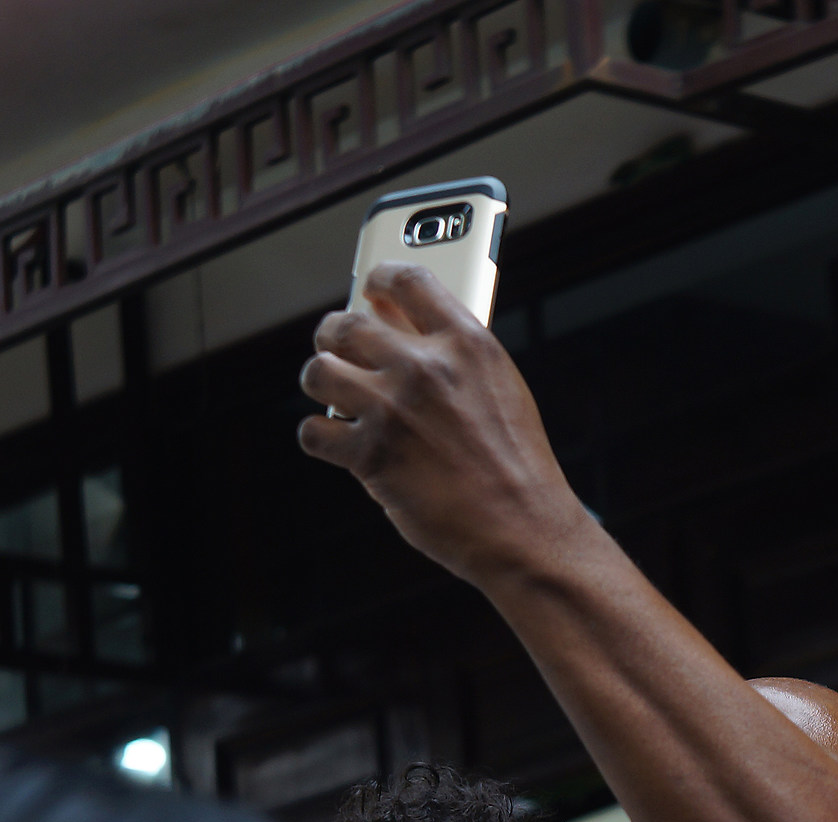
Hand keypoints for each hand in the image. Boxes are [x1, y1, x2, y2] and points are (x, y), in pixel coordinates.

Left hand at [298, 265, 596, 585]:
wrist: (523, 528)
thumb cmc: (517, 466)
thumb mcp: (501, 390)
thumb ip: (456, 358)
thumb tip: (405, 339)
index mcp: (468, 343)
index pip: (408, 280)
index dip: (379, 278)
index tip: (369, 286)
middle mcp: (426, 368)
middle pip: (347, 324)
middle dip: (333, 334)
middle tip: (335, 348)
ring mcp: (393, 410)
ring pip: (318, 371)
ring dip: (320, 381)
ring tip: (332, 393)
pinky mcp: (370, 456)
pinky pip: (314, 431)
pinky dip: (320, 437)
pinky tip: (337, 442)